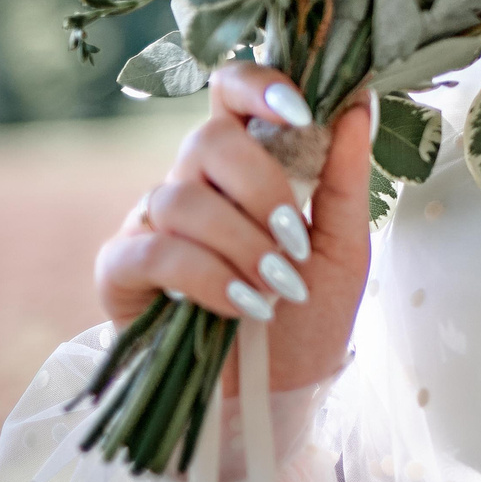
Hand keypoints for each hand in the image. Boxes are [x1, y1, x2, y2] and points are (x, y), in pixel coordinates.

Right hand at [95, 62, 374, 395]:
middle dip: (262, 189)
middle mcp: (192, 182)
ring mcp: (150, 223)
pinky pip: (152, 250)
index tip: (302, 111)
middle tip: (296, 241)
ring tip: (279, 289)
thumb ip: (347, 175)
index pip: (230, 92)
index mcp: (246, 163)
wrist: (277, 396)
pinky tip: (242, 305)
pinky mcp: (121, 272)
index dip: (257, 85)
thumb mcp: (345, 245)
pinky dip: (205, 276)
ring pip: (181, 197)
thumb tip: (359, 101)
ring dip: (242, 244)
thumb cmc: (310, 315)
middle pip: (206, 139)